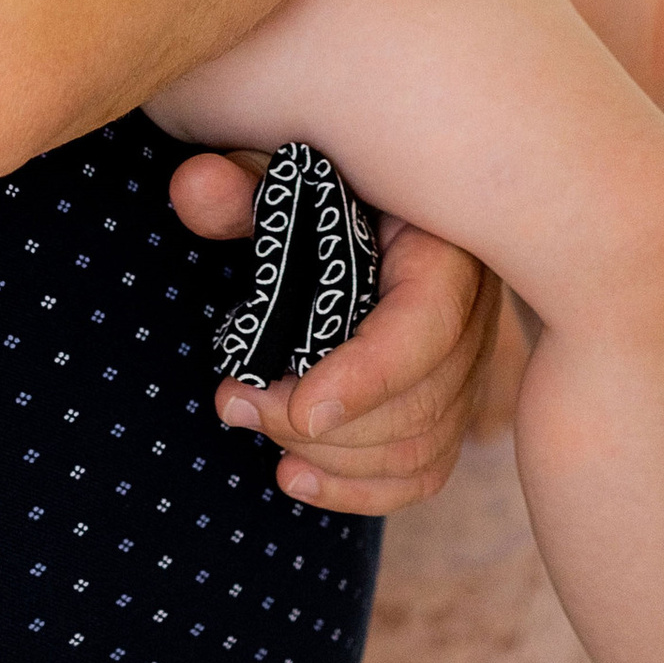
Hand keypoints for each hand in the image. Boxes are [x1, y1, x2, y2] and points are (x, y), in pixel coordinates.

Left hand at [170, 150, 501, 513]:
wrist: (364, 195)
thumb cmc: (326, 178)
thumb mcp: (286, 172)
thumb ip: (242, 183)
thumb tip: (193, 189)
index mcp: (443, 245)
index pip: (427, 325)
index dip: (366, 378)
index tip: (297, 408)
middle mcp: (470, 310)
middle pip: (421, 402)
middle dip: (321, 425)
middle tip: (236, 401)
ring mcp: (466, 363)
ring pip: (422, 446)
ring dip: (333, 460)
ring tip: (255, 428)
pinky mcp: (449, 401)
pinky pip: (425, 469)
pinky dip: (361, 490)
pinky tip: (293, 476)